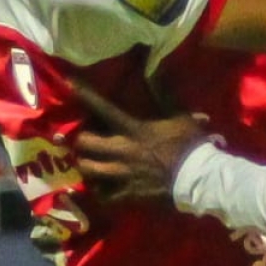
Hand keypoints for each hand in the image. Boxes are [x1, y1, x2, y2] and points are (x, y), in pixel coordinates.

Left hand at [71, 82, 209, 203]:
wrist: (198, 178)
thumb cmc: (189, 145)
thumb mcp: (180, 116)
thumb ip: (164, 95)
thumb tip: (157, 69)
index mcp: (133, 129)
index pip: (103, 108)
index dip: (84, 94)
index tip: (68, 83)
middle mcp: (122, 150)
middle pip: (85, 143)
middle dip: (80, 141)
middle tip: (84, 141)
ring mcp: (123, 174)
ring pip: (88, 170)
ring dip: (85, 166)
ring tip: (87, 164)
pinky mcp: (128, 194)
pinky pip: (104, 196)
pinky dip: (100, 193)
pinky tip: (100, 189)